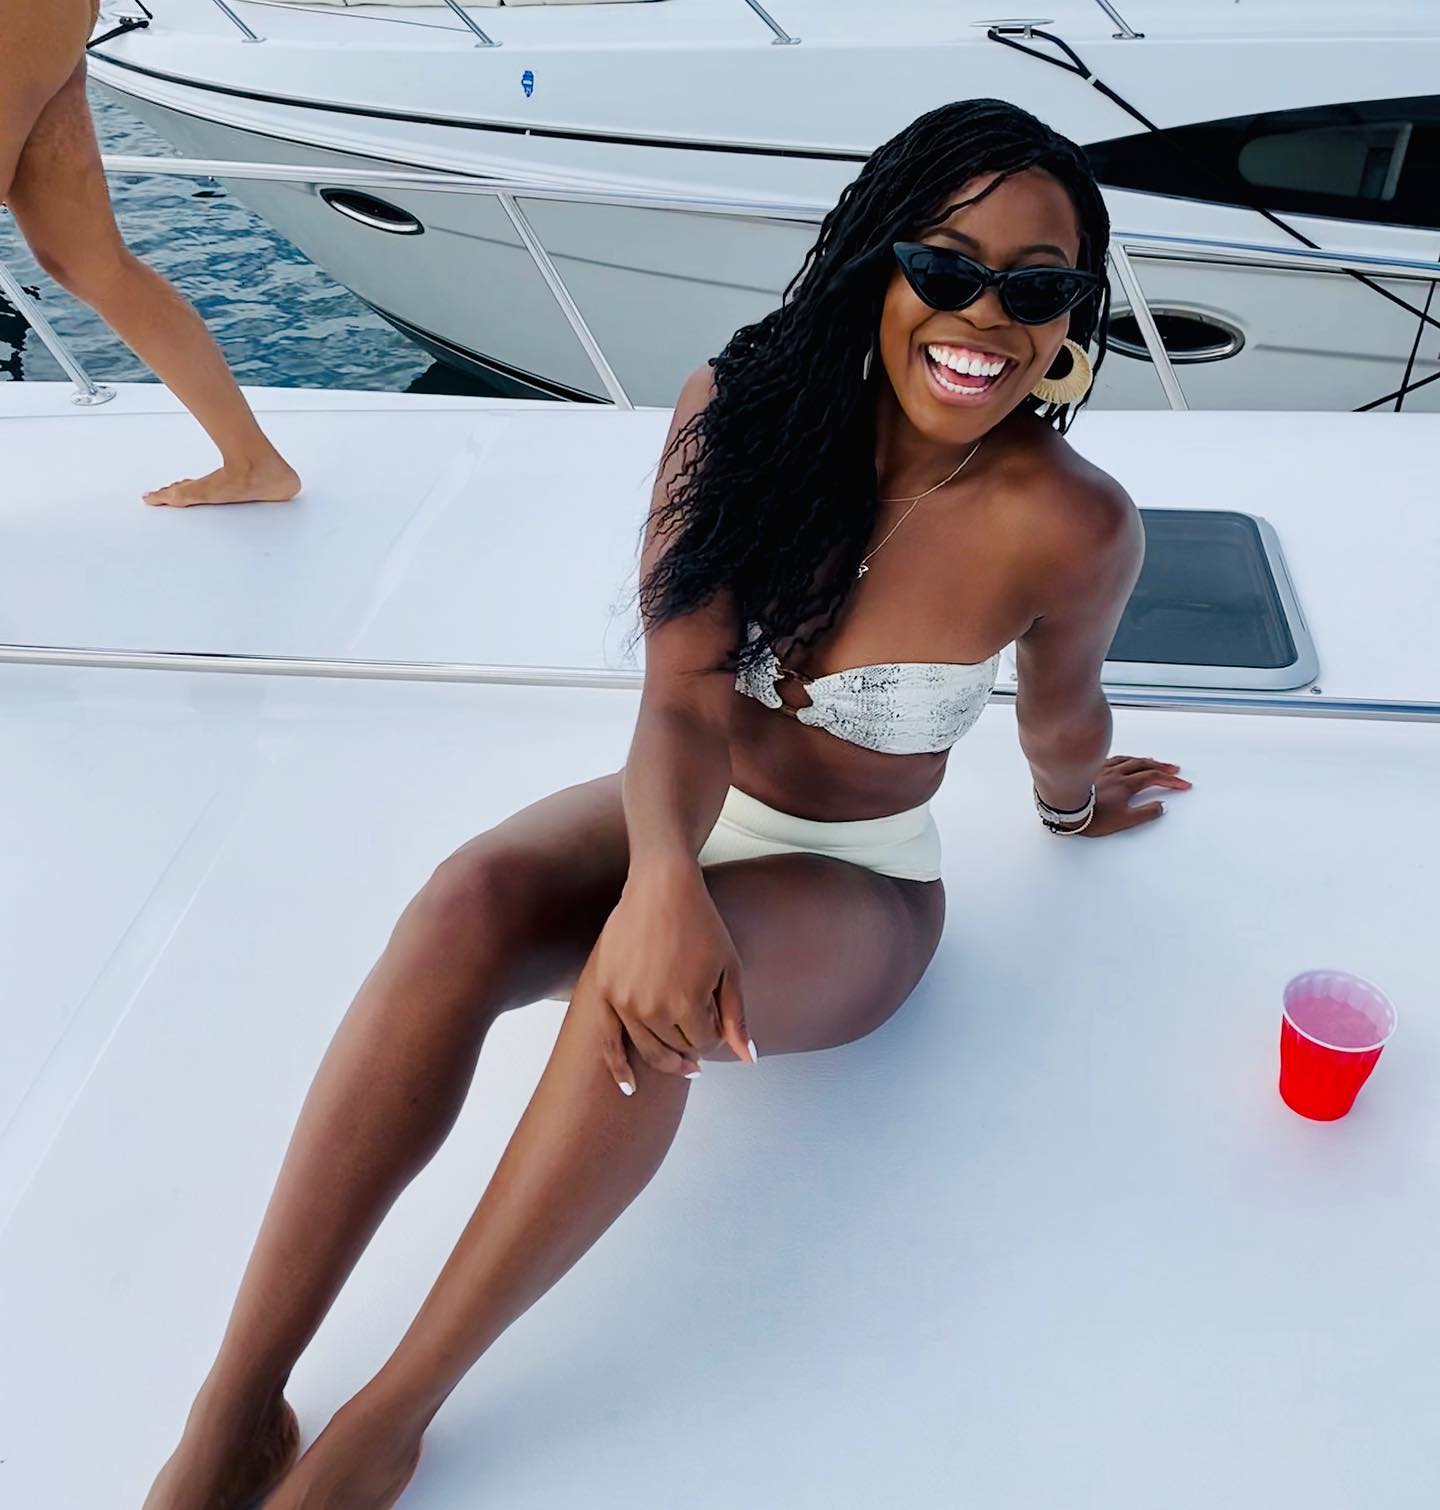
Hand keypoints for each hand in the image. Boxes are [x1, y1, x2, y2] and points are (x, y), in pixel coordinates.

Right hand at [579, 864, 754, 1094]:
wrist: (661, 889)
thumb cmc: (700, 924)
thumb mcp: (730, 969)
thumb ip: (736, 1018)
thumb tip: (749, 1059)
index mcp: (687, 1004)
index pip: (705, 1043)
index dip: (714, 1035)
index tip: (715, 1018)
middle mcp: (653, 1009)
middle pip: (677, 1048)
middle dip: (692, 1046)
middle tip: (698, 1045)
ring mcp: (625, 1002)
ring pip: (648, 1048)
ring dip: (666, 1057)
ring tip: (679, 1061)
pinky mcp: (605, 993)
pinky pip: (608, 1041)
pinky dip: (618, 1067)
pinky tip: (629, 1088)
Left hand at [1072, 755, 1191, 836]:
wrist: (1065, 809)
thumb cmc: (1092, 817)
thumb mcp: (1124, 821)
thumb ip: (1145, 813)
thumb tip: (1160, 806)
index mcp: (1125, 784)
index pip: (1154, 778)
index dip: (1171, 781)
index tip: (1183, 784)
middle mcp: (1116, 773)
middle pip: (1144, 765)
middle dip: (1162, 767)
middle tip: (1174, 769)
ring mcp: (1103, 769)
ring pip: (1129, 760)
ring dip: (1145, 760)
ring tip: (1154, 761)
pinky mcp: (1091, 770)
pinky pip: (1114, 759)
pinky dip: (1126, 759)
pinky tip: (1125, 760)